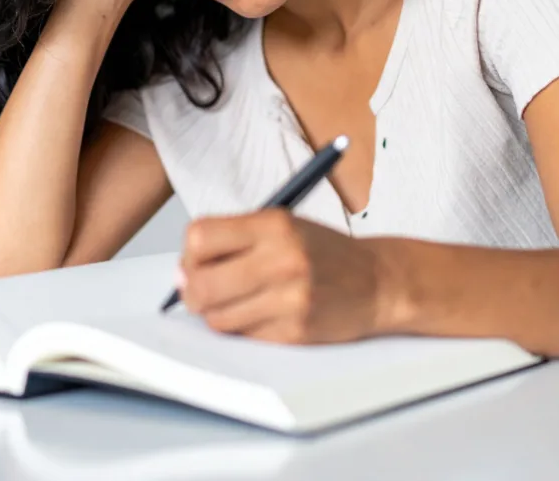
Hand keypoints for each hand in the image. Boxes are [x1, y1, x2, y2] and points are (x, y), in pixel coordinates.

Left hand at [179, 211, 394, 343]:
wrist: (378, 281)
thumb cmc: (324, 252)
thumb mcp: (283, 225)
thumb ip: (234, 239)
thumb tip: (182, 272)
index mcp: (274, 224)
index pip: (200, 237)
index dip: (190, 253)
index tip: (196, 260)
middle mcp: (282, 259)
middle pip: (201, 284)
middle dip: (192, 290)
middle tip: (200, 288)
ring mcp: (289, 298)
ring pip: (217, 316)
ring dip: (216, 312)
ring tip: (236, 300)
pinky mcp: (295, 332)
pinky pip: (243, 335)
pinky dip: (243, 327)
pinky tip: (261, 312)